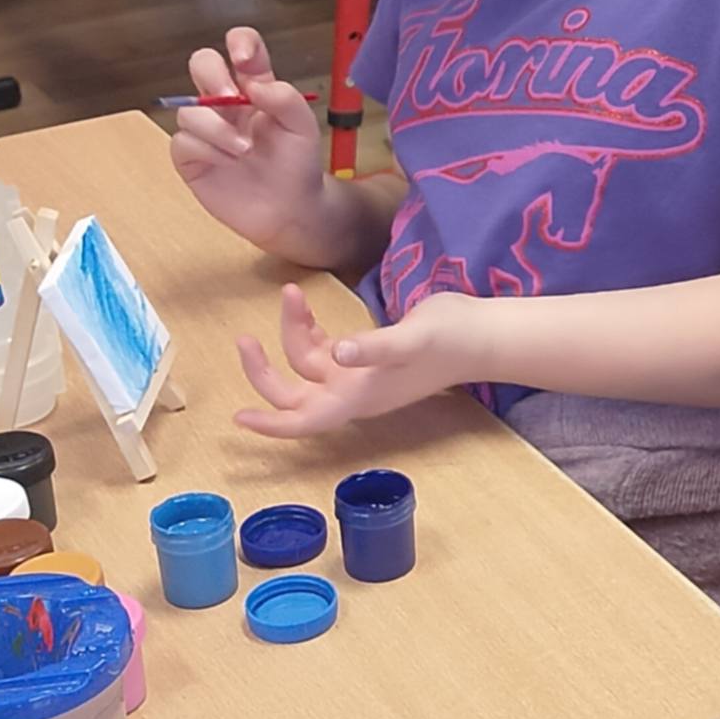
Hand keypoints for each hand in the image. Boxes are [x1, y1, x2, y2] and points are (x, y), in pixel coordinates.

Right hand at [171, 28, 325, 253]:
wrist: (291, 210)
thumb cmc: (297, 165)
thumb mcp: (304, 128)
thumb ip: (285, 99)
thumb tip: (254, 85)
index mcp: (255, 87)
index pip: (242, 47)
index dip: (239, 43)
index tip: (244, 59)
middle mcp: (227, 102)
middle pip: (202, 64)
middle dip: (211, 75)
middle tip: (230, 97)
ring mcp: (207, 129)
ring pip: (190, 109)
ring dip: (217, 128)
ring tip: (245, 150)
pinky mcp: (192, 157)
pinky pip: (183, 141)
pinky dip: (206, 150)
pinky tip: (228, 163)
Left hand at [235, 284, 470, 438]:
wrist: (480, 333)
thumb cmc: (450, 340)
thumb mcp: (411, 340)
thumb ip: (374, 347)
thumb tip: (338, 353)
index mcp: (359, 396)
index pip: (305, 420)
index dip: (271, 424)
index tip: (239, 418)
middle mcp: (353, 392)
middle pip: (294, 395)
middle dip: (264, 370)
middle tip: (245, 338)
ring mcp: (359, 375)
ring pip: (307, 365)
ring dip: (292, 333)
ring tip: (292, 293)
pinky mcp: (367, 355)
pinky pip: (324, 351)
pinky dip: (310, 330)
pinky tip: (307, 306)